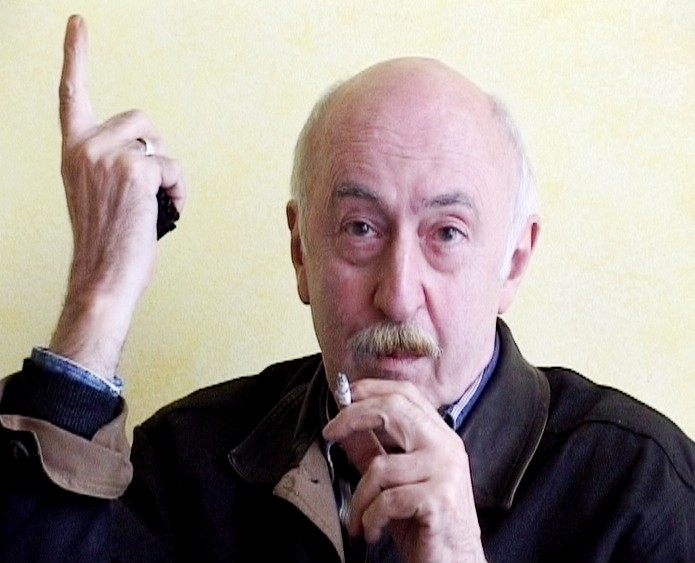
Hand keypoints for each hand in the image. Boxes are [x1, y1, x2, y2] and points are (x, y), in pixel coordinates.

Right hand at [49, 15, 185, 376]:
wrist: (104, 277)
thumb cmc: (111, 242)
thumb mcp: (103, 194)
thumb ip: (115, 163)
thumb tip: (151, 156)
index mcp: (73, 151)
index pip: (72, 95)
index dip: (75, 56)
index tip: (77, 24)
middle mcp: (84, 147)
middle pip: (141, 120)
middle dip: (155, 150)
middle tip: (152, 189)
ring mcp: (107, 155)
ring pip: (159, 144)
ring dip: (167, 174)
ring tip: (155, 205)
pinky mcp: (134, 168)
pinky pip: (173, 166)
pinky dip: (178, 190)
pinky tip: (166, 211)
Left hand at [322, 379, 486, 562]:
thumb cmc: (425, 525)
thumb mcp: (393, 483)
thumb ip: (372, 451)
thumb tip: (345, 427)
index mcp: (439, 436)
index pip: (406, 393)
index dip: (372, 388)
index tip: (345, 394)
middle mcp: (446, 446)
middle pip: (394, 409)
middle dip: (353, 417)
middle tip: (329, 433)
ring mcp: (445, 470)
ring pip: (381, 466)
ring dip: (360, 498)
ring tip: (361, 518)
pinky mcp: (438, 499)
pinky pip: (387, 499)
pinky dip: (371, 518)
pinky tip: (374, 531)